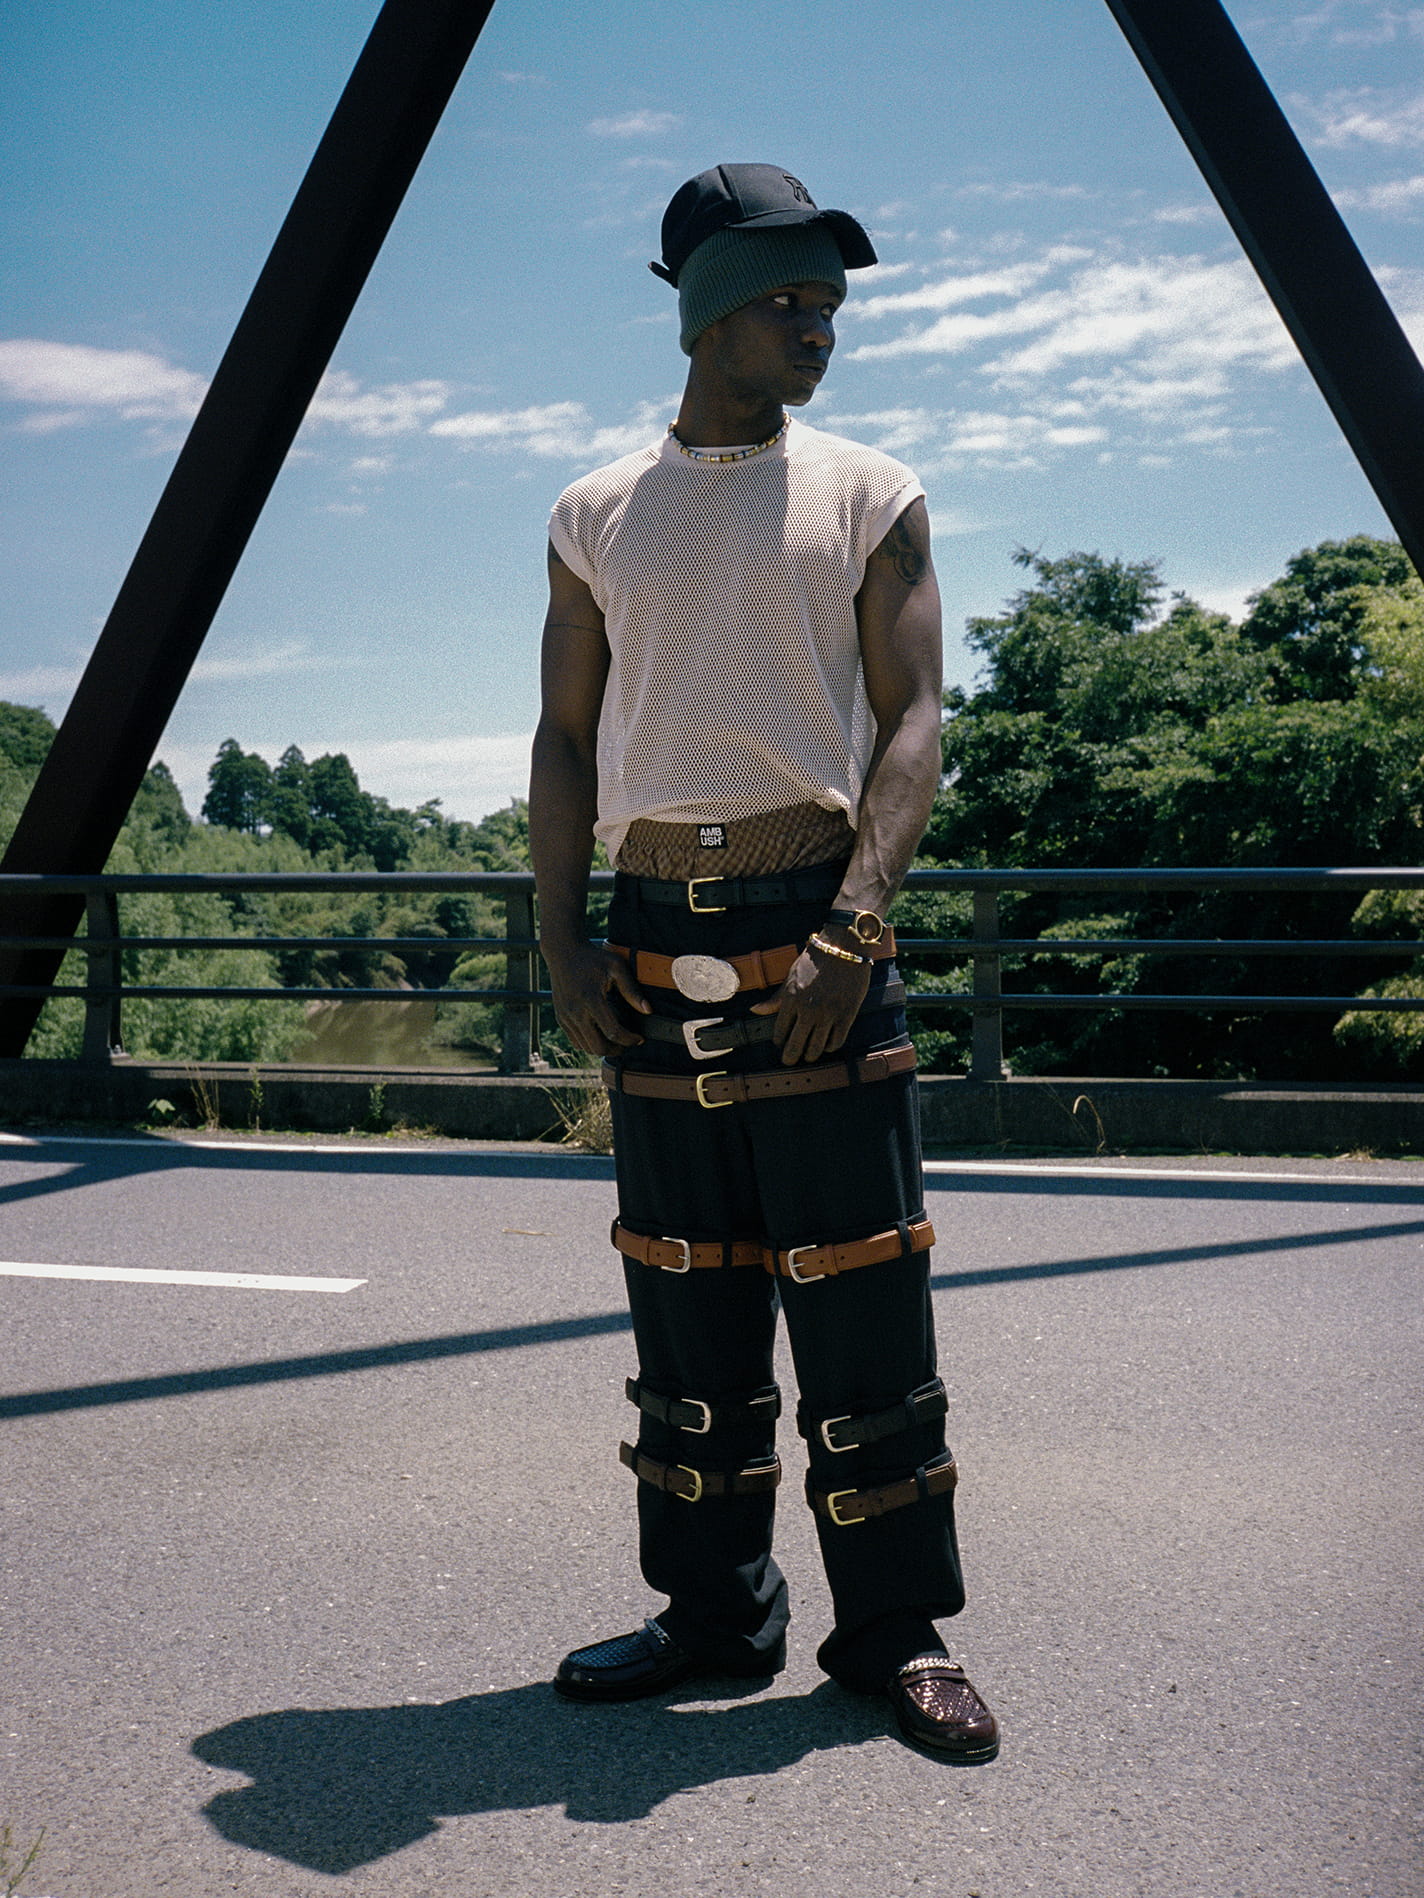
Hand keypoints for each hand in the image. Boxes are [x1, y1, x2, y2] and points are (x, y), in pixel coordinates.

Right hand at [542, 942, 650, 1057]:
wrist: (563, 952)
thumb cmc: (592, 958)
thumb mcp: (616, 967)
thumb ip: (632, 990)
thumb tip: (648, 1010)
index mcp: (590, 999)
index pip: (613, 1032)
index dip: (629, 1040)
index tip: (639, 1038)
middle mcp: (575, 1012)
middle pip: (598, 1047)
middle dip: (617, 1049)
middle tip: (629, 1042)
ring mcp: (566, 1017)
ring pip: (586, 1047)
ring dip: (604, 1047)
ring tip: (616, 1036)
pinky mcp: (561, 1018)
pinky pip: (576, 1041)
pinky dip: (590, 1043)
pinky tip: (601, 1031)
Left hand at [750, 939, 871, 1064]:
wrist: (843, 948)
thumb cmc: (815, 960)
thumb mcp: (791, 976)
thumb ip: (775, 998)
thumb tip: (755, 1009)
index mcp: (791, 999)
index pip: (780, 1031)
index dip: (779, 1041)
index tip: (781, 1044)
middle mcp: (808, 1010)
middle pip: (795, 1046)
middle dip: (790, 1057)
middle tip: (789, 1061)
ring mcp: (828, 1014)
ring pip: (815, 1048)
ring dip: (810, 1055)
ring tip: (809, 1055)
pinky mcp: (846, 1015)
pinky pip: (836, 1041)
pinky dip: (830, 1046)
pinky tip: (827, 1044)